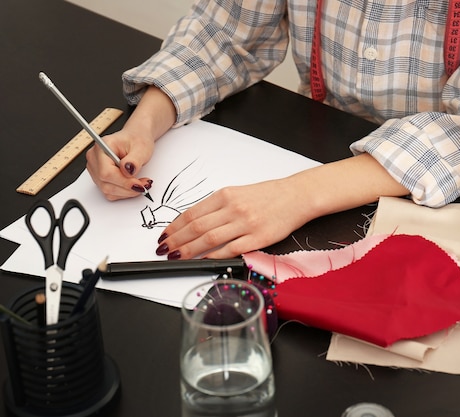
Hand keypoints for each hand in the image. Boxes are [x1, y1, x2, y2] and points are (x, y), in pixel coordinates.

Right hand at [85, 129, 154, 200]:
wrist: (135, 138)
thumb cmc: (136, 139)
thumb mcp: (141, 147)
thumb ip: (134, 160)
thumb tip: (128, 171)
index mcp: (101, 148)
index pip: (106, 172)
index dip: (123, 182)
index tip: (138, 184)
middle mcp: (94, 159)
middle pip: (106, 184)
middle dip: (127, 188)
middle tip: (144, 185)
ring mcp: (95, 170)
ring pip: (108, 190)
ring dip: (126, 191)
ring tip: (140, 183)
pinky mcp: (99, 178)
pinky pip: (110, 192)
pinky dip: (123, 192)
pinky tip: (132, 184)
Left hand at [156, 178, 310, 258]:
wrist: (296, 196)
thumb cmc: (267, 195)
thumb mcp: (237, 193)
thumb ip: (216, 208)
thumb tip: (193, 223)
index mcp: (224, 195)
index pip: (192, 213)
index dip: (174, 227)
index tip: (163, 236)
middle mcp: (232, 208)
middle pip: (196, 227)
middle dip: (176, 240)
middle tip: (163, 249)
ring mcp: (245, 223)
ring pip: (210, 239)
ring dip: (189, 250)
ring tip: (176, 257)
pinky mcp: (258, 237)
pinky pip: (232, 248)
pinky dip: (215, 255)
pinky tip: (203, 260)